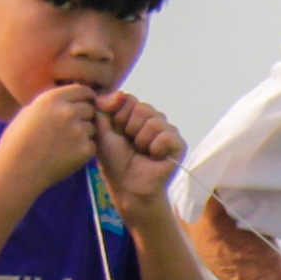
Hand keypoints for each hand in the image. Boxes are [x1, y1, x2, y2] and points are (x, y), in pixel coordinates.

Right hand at [0, 85, 100, 193]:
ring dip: (84, 134)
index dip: (86, 97)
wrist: (17, 170)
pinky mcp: (85, 149)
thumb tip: (70, 96)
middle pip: (90, 109)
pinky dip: (84, 150)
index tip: (87, 103)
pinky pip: (92, 145)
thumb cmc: (18, 142)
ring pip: (93, 127)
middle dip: (84, 117)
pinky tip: (67, 155)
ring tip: (64, 144)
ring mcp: (78, 131)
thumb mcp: (29, 112)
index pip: (82, 90)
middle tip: (70, 130)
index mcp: (52, 99)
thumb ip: (52, 102)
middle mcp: (67, 111)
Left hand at [95, 91, 185, 205]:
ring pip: (154, 121)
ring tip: (142, 152)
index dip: (119, 117)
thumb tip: (120, 93)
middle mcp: (152, 119)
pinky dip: (156, 148)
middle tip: (130, 145)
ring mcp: (167, 131)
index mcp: (135, 115)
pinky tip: (154, 157)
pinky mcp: (178, 144)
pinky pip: (166, 135)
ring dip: (142, 140)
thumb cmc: (115, 162)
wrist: (128, 186)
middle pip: (142, 108)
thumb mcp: (102, 132)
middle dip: (130, 128)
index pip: (129, 99)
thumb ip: (104, 108)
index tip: (117, 134)